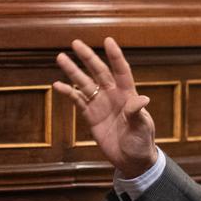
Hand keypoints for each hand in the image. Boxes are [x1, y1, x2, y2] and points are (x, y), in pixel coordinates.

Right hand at [54, 37, 156, 177]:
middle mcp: (113, 95)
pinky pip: (78, 101)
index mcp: (128, 94)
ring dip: (73, 71)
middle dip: (88, 58)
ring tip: (61, 57)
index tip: (108, 40)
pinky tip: (58, 85)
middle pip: (99, 72)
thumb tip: (142, 99)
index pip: (121, 71)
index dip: (115, 56)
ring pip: (84, 83)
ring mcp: (100, 104)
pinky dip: (68, 92)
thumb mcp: (142, 127)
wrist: (132, 160)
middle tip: (75, 43)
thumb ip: (137, 112)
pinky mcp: (91, 116)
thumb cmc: (141, 142)